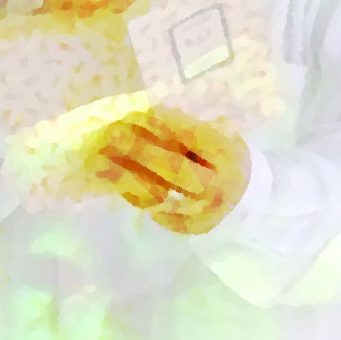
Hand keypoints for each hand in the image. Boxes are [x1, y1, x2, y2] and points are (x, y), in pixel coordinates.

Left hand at [80, 105, 251, 234]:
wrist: (244, 200)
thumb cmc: (224, 156)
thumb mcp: (220, 135)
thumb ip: (190, 128)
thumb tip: (147, 115)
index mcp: (228, 157)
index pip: (194, 138)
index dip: (166, 124)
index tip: (140, 111)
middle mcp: (217, 187)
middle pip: (174, 169)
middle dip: (140, 150)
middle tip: (112, 133)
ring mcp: (201, 212)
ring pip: (157, 193)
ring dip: (123, 175)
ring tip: (96, 160)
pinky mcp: (186, 228)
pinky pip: (152, 209)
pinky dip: (129, 192)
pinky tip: (109, 178)